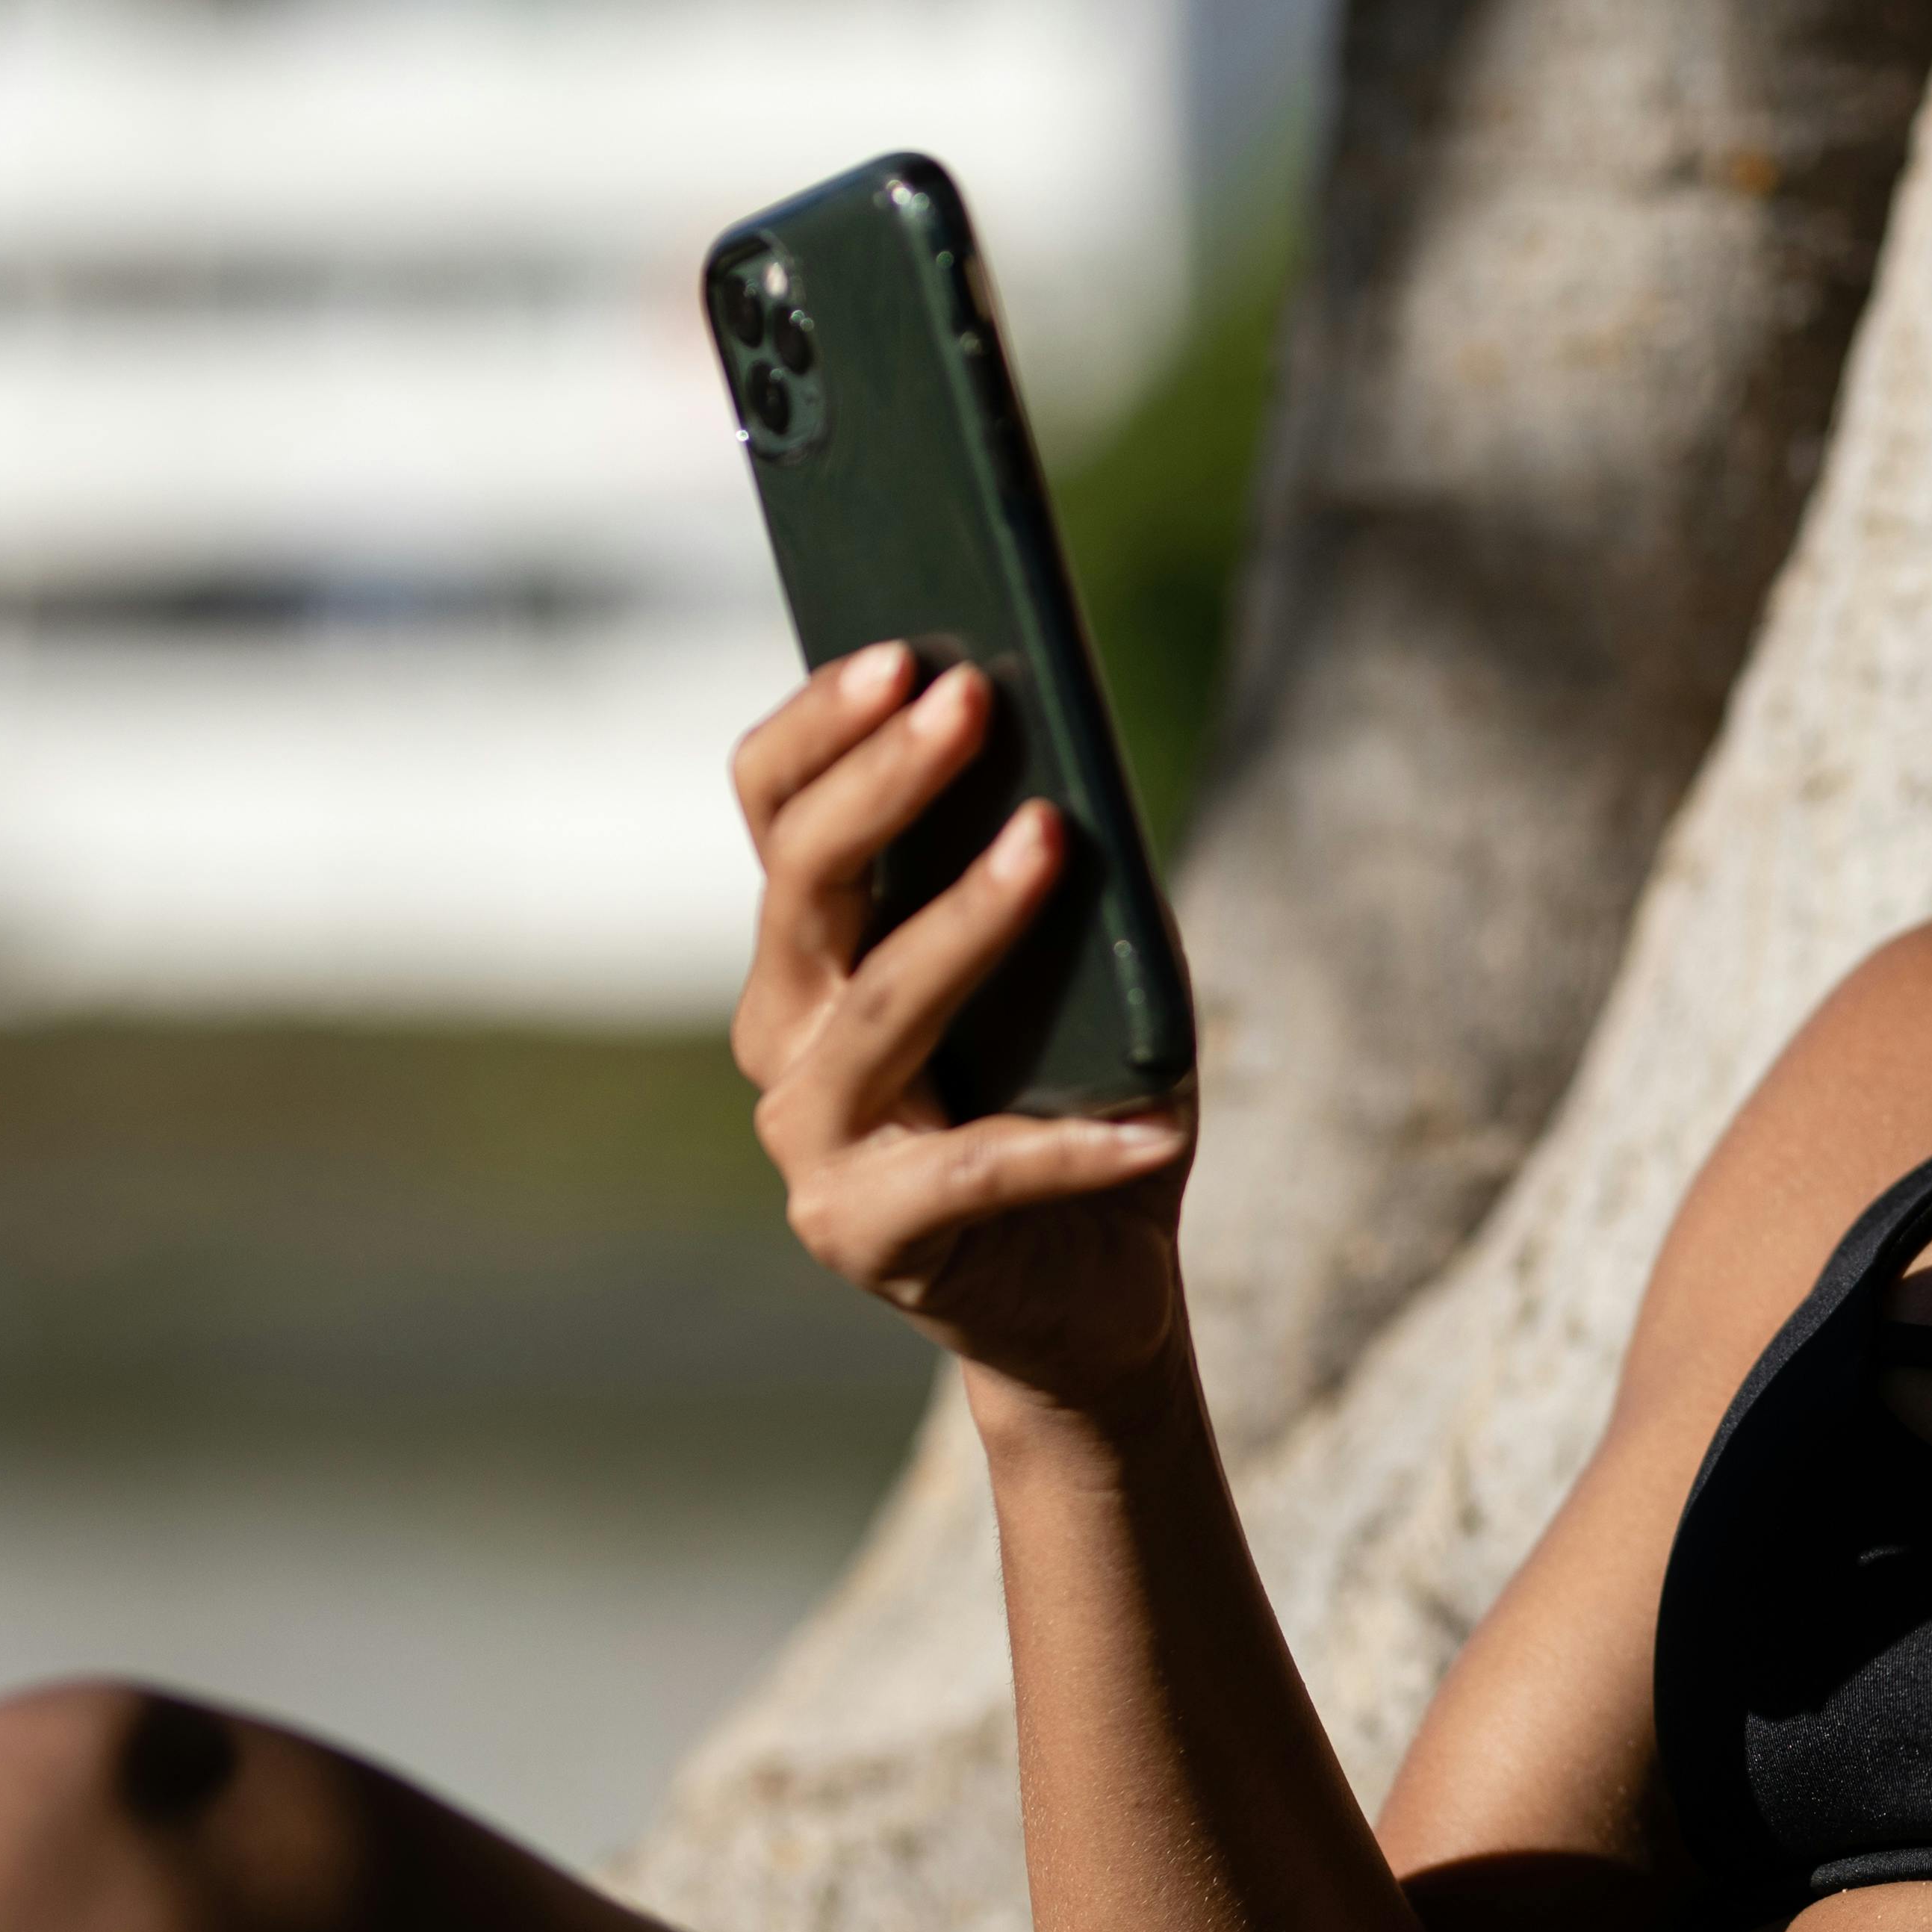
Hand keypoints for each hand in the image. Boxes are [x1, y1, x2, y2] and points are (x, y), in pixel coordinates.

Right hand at [729, 643, 1196, 1413]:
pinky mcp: (864, 1233)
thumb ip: (1062, 866)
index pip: (774, 806)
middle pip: (806, 883)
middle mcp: (785, 1032)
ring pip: (878, 1004)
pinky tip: (1156, 1124)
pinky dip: (1074, 1145)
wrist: (1091, 1284)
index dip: (825, 722)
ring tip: (1051, 838)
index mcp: (814, 946)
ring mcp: (811, 1138)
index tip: (906, 646)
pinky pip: (975, 1171)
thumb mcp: (1086, 960)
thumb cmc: (1082, 1090)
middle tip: (969, 695)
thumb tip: (1072, 756)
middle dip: (886, 780)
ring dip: (967, 918)